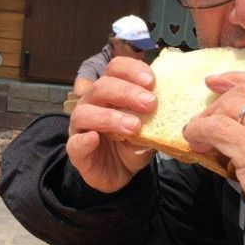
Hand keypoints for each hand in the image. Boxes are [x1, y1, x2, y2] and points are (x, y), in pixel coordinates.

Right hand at [66, 57, 156, 192]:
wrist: (119, 175)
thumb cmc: (131, 146)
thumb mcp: (149, 133)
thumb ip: (155, 122)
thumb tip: (169, 114)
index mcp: (111, 92)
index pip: (115, 69)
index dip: (131, 70)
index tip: (151, 81)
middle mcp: (92, 103)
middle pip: (101, 87)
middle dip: (126, 92)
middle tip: (150, 103)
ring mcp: (81, 126)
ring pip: (85, 112)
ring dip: (110, 116)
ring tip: (134, 126)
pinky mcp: (76, 150)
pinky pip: (75, 142)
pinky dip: (84, 140)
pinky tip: (95, 138)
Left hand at [182, 71, 244, 244]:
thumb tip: (238, 103)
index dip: (239, 79)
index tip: (217, 82)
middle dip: (220, 102)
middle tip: (204, 118)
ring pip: (230, 108)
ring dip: (207, 120)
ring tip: (199, 134)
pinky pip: (218, 129)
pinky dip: (200, 132)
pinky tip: (195, 141)